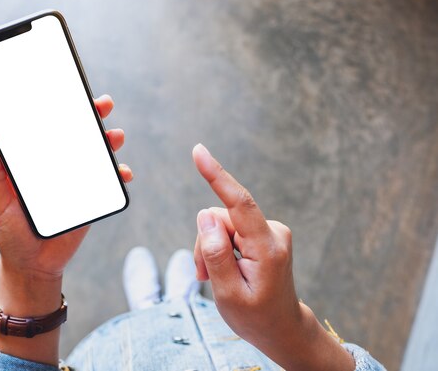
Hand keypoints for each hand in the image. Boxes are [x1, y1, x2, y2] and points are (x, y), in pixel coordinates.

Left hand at [0, 94, 132, 280]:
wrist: (33, 266)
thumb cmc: (11, 232)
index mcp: (36, 162)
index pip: (50, 129)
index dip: (60, 109)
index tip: (69, 91)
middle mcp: (58, 167)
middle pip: (78, 136)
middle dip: (92, 117)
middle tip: (102, 105)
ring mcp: (78, 181)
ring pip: (98, 155)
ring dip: (109, 142)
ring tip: (115, 137)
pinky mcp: (92, 199)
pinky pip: (110, 183)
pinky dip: (120, 174)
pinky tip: (123, 173)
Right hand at [192, 143, 353, 370]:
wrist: (281, 328)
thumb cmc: (255, 317)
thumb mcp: (228, 295)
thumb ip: (215, 254)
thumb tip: (205, 217)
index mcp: (267, 248)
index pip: (240, 204)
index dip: (217, 176)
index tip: (199, 151)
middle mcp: (273, 232)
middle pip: (220, 218)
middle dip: (205, 243)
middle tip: (204, 275)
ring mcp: (270, 231)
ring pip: (221, 224)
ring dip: (211, 249)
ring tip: (215, 277)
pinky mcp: (263, 233)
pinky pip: (229, 230)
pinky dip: (220, 248)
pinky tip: (224, 270)